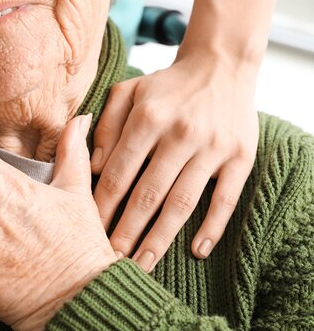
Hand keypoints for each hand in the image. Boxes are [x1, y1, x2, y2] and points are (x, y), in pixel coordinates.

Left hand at [91, 53, 258, 271]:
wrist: (221, 66)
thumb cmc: (166, 86)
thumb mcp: (128, 91)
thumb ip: (107, 125)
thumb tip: (96, 167)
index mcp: (148, 118)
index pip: (119, 173)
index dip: (102, 206)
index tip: (89, 231)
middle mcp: (180, 134)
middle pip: (148, 194)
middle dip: (126, 231)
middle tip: (111, 260)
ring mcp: (213, 148)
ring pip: (182, 202)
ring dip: (161, 238)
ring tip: (143, 264)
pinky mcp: (240, 157)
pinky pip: (226, 198)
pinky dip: (213, 227)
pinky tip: (197, 251)